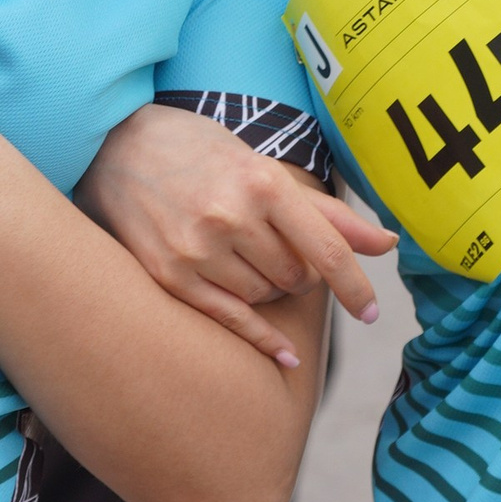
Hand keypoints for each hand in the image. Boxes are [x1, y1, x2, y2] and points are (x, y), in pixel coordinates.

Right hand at [78, 102, 394, 367]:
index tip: (372, 312)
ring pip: (264, 296)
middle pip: (296, 277)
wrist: (113, 146)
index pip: (328, 248)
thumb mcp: (262, 167)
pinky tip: (286, 355)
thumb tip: (386, 244)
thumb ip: (325, 211)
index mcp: (262, 182)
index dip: (356, 286)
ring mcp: (198, 249)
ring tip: (246, 258)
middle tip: (277, 250)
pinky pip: (231, 319)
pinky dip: (263, 339)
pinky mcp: (170, 275)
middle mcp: (231, 216)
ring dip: (269, 289)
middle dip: (299, 273)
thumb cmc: (197, 150)